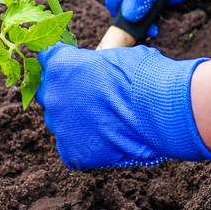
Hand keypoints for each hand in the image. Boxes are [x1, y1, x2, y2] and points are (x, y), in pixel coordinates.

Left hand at [35, 43, 210, 169]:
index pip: (47, 58)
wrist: (162, 111)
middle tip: (91, 97)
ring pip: (60, 122)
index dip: (62, 62)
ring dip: (76, 120)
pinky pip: (72, 149)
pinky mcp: (72, 152)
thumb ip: (95, 64)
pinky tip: (108, 140)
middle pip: (50, 93)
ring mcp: (61, 126)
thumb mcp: (117, 57)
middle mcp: (53, 95)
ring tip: (105, 121)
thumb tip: (98, 68)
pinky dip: (87, 146)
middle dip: (66, 92)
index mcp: (61, 65)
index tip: (72, 66)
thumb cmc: (145, 77)